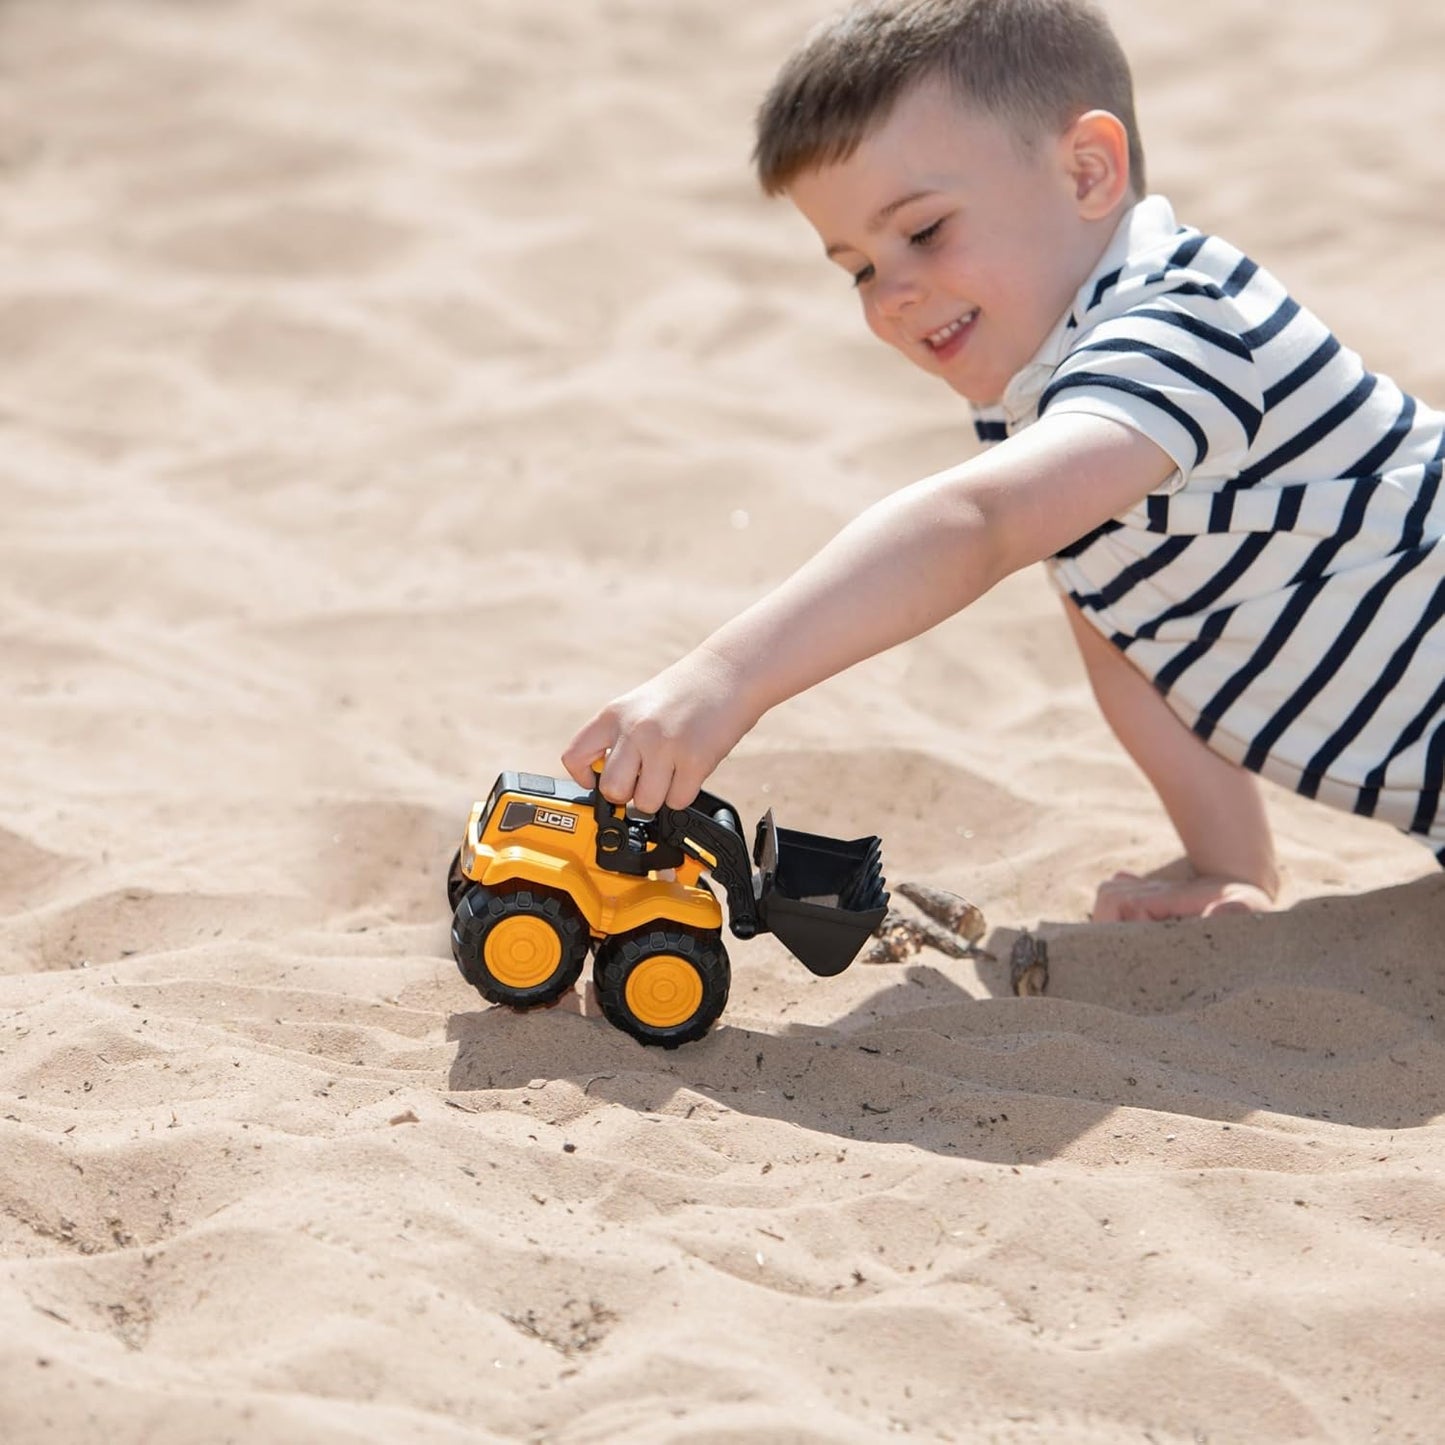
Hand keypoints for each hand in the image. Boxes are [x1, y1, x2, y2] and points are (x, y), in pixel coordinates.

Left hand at [561, 646, 756, 811]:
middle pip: (612, 790)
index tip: (598, 780)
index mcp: (613, 715)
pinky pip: (678, 801)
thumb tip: (609, 781)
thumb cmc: (685, 692)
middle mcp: (635, 730)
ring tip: (671, 773)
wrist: (728, 672)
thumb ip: (619, 737)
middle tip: (644, 780)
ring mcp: (665, 746)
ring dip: (659, 796)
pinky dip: (684, 794)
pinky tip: (690, 771)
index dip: (584, 777)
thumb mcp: (638, 706)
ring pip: (646, 802)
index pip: (574, 757)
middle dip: (628, 794)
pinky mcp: (695, 760)